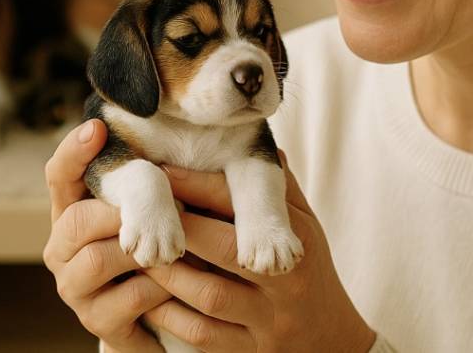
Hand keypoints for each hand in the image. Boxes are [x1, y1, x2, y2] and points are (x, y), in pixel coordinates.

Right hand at [42, 119, 170, 351]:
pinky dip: (161, 286)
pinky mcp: (98, 323)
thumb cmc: (157, 248)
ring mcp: (76, 288)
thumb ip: (153, 182)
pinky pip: (129, 297)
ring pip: (98, 259)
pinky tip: (179, 281)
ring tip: (176, 247)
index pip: (59, 176)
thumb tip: (179, 151)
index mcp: (73, 211)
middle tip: (163, 210)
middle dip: (121, 212)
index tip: (97, 127)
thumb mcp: (155, 211)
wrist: (159, 318)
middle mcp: (63, 249)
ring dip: (144, 250)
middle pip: (76, 220)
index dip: (73, 152)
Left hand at [140, 153, 376, 352]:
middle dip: (181, 227)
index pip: (245, 204)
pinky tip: (150, 299)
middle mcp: (286, 281)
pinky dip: (171, 317)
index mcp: (299, 238)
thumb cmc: (311, 272)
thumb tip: (260, 140)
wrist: (332, 343)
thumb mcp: (305, 226)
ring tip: (141, 254)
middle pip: (226, 249)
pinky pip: (203, 336)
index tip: (163, 171)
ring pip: (210, 295)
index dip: (200, 186)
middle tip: (143, 211)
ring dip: (170, 273)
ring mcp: (268, 321)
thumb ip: (279, 188)